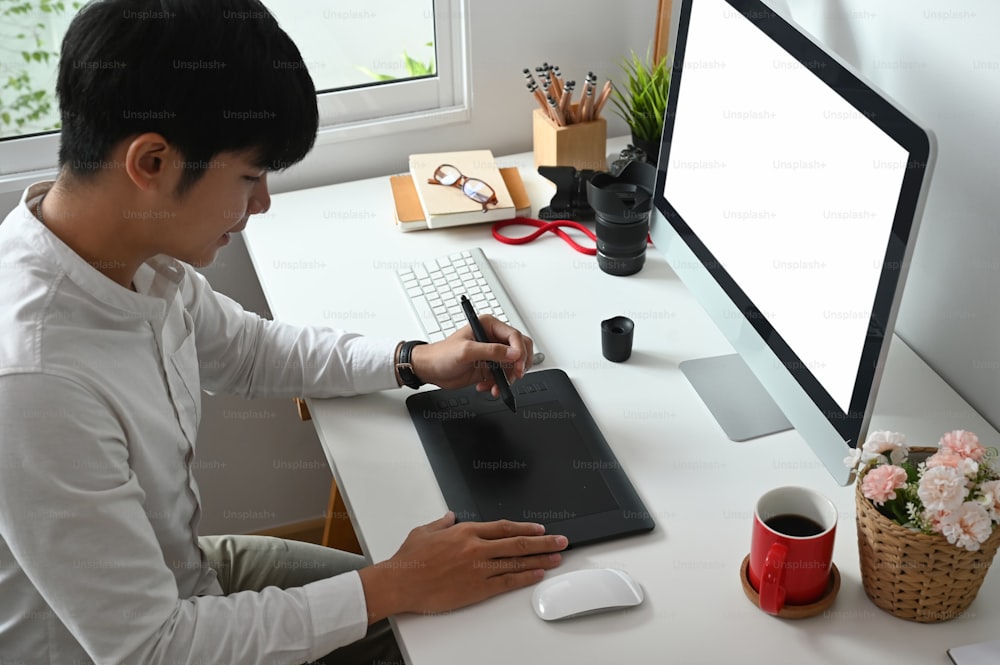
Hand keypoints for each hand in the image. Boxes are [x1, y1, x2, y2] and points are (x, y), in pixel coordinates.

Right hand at [358, 512, 566, 621]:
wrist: (401, 582)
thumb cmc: (410, 559)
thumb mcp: (425, 531)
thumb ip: (442, 523)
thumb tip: (451, 516)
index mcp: (465, 531)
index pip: (504, 527)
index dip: (525, 528)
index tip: (540, 529)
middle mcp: (476, 548)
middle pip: (518, 542)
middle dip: (543, 542)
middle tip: (561, 541)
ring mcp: (479, 569)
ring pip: (516, 561)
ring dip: (540, 559)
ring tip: (557, 558)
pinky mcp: (477, 588)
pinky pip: (507, 581)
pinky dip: (524, 577)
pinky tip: (537, 574)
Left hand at [410, 315, 532, 393]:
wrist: (430, 370)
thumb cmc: (441, 354)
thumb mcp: (466, 351)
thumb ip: (491, 351)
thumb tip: (513, 353)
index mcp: (488, 326)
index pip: (514, 336)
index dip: (519, 350)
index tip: (517, 363)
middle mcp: (493, 339)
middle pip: (520, 349)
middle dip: (519, 364)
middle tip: (515, 375)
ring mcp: (492, 355)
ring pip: (513, 366)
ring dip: (508, 378)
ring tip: (496, 386)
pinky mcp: (490, 368)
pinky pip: (504, 377)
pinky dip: (499, 385)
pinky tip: (487, 387)